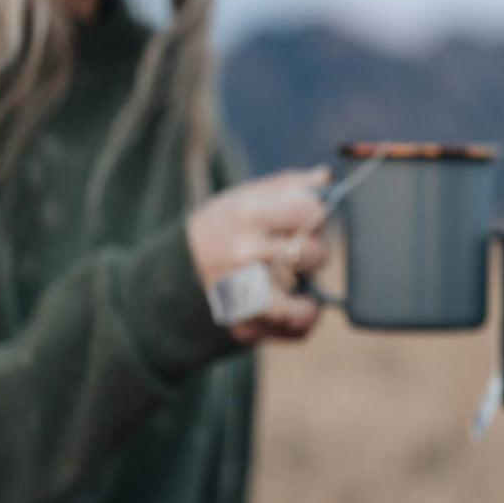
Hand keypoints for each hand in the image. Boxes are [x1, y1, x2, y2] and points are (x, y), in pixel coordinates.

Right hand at [186, 168, 330, 344]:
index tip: (306, 218)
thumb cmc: (223, 230)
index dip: (316, 214)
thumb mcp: (244, 198)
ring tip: (297, 277)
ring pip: (309, 294)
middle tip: (299, 250)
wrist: (178, 273)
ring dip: (310, 286)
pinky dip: (306, 315)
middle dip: (315, 251)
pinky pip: (299, 325)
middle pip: (313, 253)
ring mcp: (247, 294)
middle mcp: (245, 255)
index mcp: (246, 216)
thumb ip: (287, 187)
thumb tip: (325, 177)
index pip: (308, 210)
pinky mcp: (249, 325)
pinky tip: (298, 301)